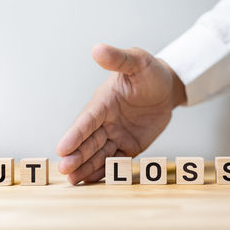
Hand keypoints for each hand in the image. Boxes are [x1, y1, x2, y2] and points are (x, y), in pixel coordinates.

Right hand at [56, 44, 185, 184]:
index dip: (75, 134)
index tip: (62, 148)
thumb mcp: (137, 62)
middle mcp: (106, 120)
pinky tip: (91, 180)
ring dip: (85, 166)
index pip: (88, 120)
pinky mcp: (128, 145)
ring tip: (73, 180)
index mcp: (104, 102)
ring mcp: (116, 134)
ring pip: (98, 153)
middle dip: (76, 155)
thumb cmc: (150, 72)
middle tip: (64, 169)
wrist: (167, 89)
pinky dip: (103, 170)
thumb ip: (118, 59)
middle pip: (88, 140)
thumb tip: (97, 49)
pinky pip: (115, 160)